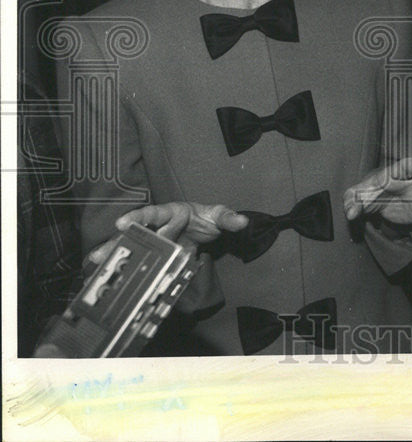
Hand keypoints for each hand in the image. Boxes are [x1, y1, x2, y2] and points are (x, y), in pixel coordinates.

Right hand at [86, 202, 248, 264]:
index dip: (139, 217)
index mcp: (173, 211)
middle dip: (120, 242)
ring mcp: (153, 238)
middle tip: (101, 253)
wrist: (204, 227)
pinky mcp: (152, 251)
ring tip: (95, 263)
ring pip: (132, 244)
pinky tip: (106, 274)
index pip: (155, 213)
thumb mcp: (219, 216)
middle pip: (136, 231)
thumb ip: (228, 219)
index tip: (123, 223)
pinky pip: (137, 257)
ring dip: (114, 253)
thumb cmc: (208, 217)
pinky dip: (123, 264)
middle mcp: (158, 224)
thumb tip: (242, 221)